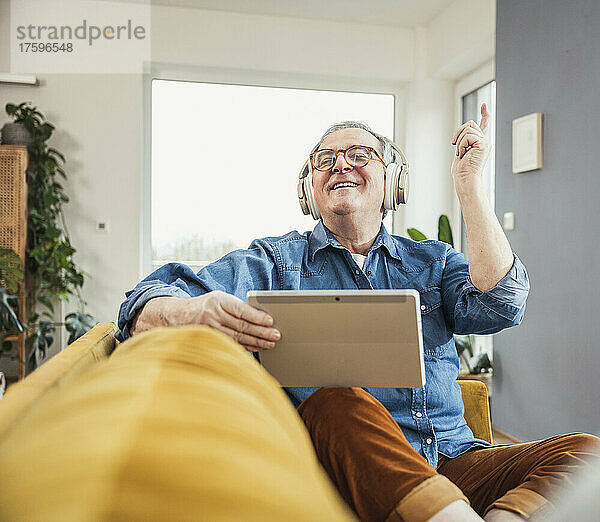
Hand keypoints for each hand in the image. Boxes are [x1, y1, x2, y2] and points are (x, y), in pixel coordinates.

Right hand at [135, 291, 279, 351]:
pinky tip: (255, 348)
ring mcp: (208, 328)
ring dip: (255, 342)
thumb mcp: (218, 299)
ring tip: (269, 344)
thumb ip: (235, 307)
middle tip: (276, 336)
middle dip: (261, 332)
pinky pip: (229, 344)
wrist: (176, 316)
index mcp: (218, 300)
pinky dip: (244, 347)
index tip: (270, 321)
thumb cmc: (203, 306)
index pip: (241, 310)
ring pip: (237, 337)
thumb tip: (260, 317)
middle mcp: (212, 314)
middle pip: (241, 325)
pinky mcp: (207, 340)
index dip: (257, 316)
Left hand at [451, 103, 490, 190]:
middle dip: (458, 133)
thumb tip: (459, 135)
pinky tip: (463, 154)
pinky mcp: (483, 144)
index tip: (484, 105)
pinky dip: (461, 145)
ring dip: (459, 141)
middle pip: (469, 124)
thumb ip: (463, 141)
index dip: (484, 114)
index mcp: (479, 142)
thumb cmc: (462, 170)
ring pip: (467, 129)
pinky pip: (467, 136)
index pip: (484, 125)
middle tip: (457, 148)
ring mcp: (485, 142)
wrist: (466, 178)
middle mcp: (484, 140)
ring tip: (462, 153)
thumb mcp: (461, 150)